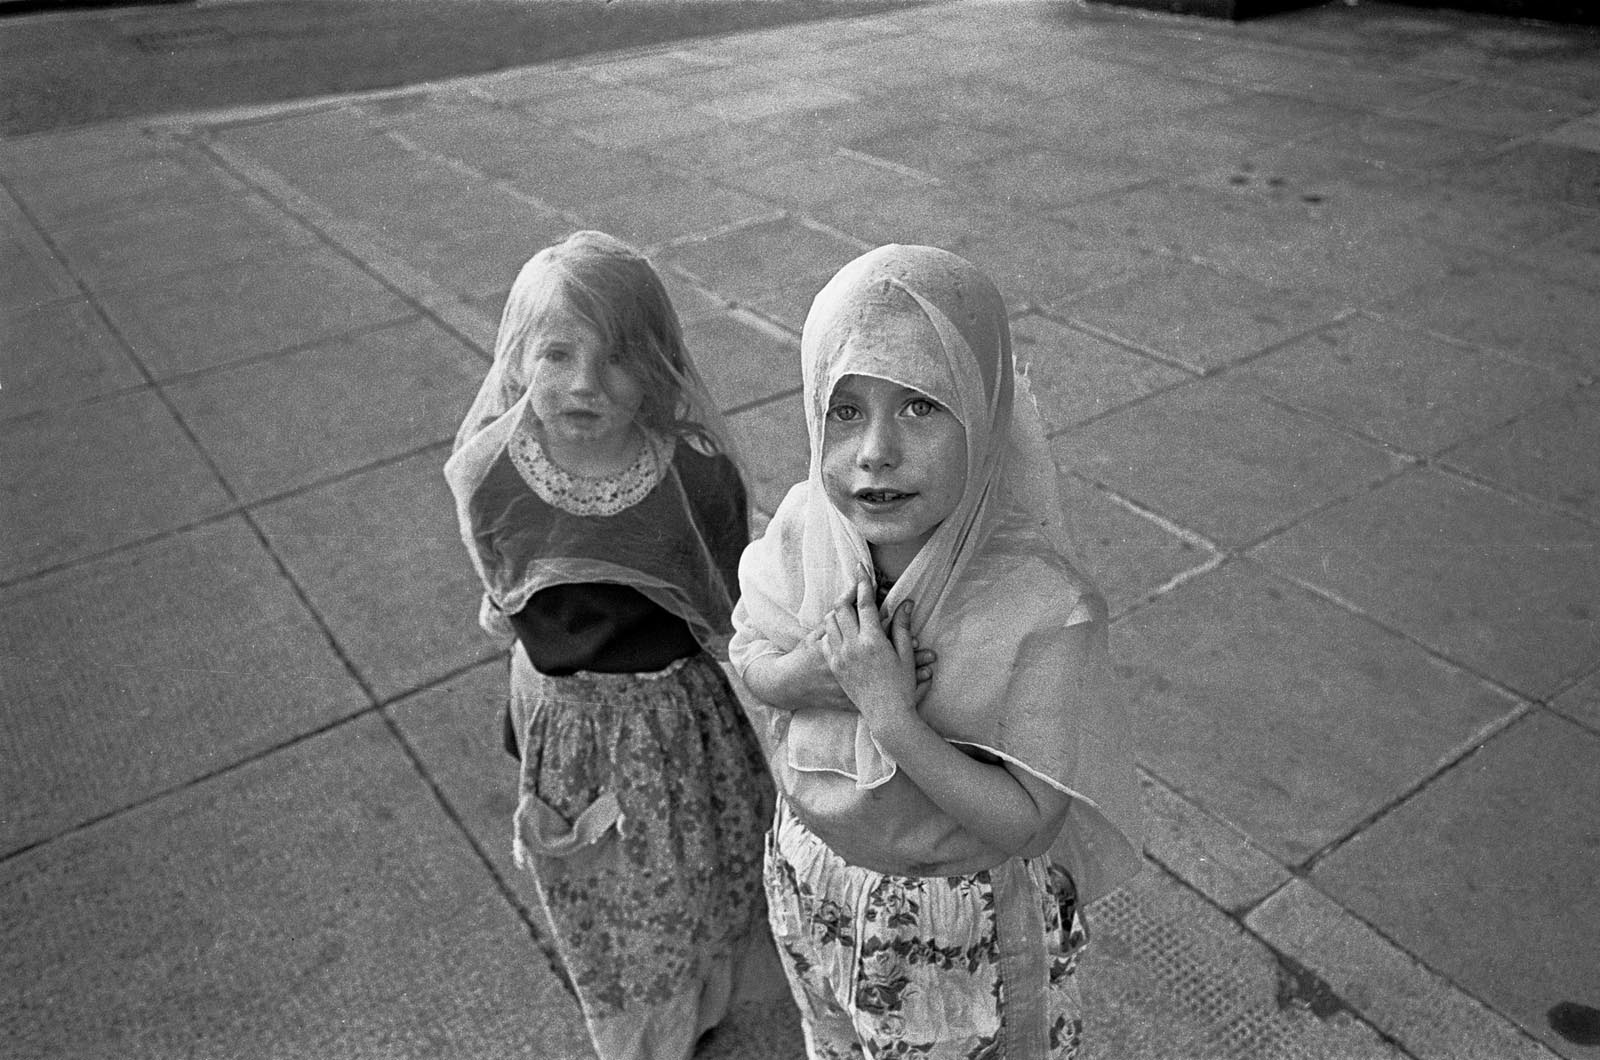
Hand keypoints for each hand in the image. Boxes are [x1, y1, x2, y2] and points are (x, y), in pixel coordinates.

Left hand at [819, 576, 917, 731]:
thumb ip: (902, 626)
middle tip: (855, 587)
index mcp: (873, 640)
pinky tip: (842, 630)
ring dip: (839, 611)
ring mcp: (840, 656)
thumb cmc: (901, 686)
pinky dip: (832, 630)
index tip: (861, 567)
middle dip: (848, 594)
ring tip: (848, 608)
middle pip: (842, 608)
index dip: (863, 583)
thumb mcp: (905, 655)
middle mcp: (852, 646)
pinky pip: (826, 639)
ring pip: (830, 622)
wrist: (886, 715)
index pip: (864, 603)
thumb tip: (905, 603)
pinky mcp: (835, 666)